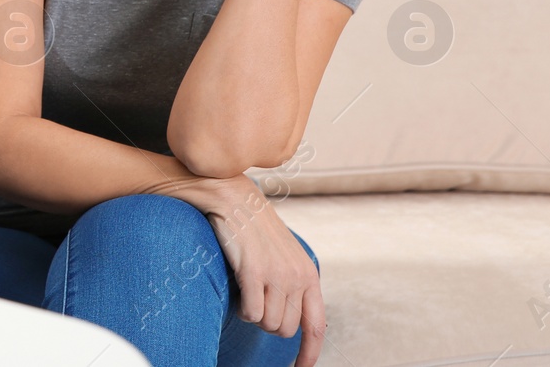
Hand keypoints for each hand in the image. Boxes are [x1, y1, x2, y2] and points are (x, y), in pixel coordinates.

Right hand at [203, 177, 325, 365]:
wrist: (233, 198)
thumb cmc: (255, 230)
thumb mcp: (285, 256)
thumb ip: (293, 285)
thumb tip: (290, 323)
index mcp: (309, 275)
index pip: (316, 326)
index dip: (310, 354)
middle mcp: (297, 277)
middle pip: (284, 329)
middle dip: (267, 322)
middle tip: (255, 300)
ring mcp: (276, 275)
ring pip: (266, 324)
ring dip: (252, 314)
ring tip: (246, 290)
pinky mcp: (253, 272)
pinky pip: (250, 313)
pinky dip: (241, 309)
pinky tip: (237, 290)